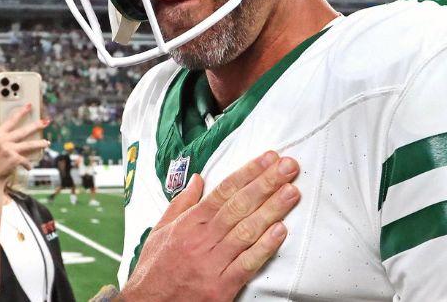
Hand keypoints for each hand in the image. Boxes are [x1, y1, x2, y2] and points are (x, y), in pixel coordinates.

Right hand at [0, 104, 49, 187]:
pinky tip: (29, 166)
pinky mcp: (14, 159)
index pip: (11, 120)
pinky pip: (26, 159)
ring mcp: (8, 150)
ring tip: (46, 142)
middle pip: (23, 131)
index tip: (29, 105)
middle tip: (46, 121)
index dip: (21, 112)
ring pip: (29, 145)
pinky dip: (28, 164)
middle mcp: (2, 140)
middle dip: (36, 125)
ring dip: (40, 143)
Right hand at [122, 151, 300, 300]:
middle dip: (266, 183)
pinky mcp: (221, 287)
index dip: (248, 172)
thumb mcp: (160, 231)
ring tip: (291, 192)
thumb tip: (198, 179)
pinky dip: (264, 247)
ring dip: (272, 209)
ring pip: (246, 231)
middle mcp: (201, 239)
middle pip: (239, 206)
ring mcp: (212, 263)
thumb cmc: (154, 270)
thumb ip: (181, 203)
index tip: (268, 159)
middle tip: (288, 166)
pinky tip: (280, 231)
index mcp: (188, 223)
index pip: (223, 191)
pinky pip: (247, 264)